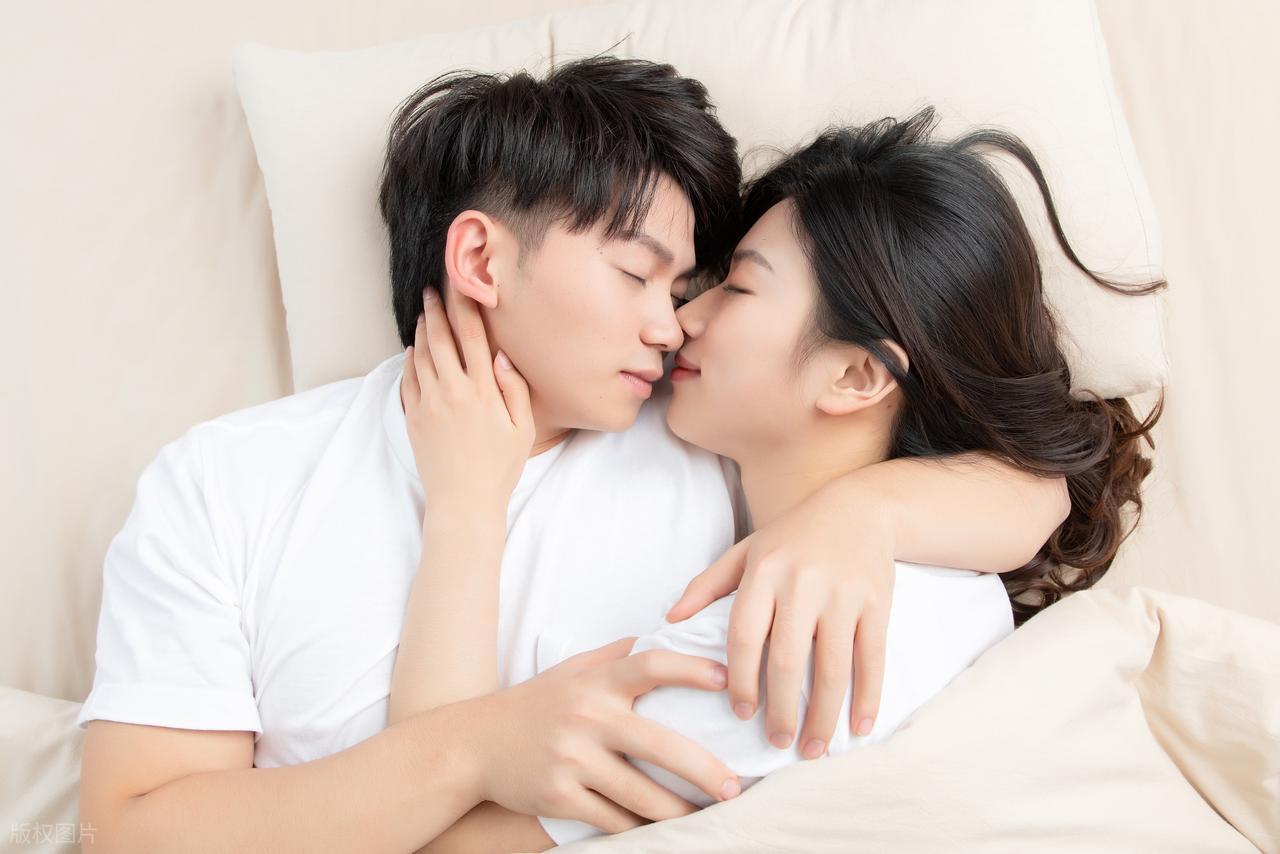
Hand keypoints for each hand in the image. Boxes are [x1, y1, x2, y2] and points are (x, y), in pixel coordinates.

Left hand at [401, 286, 533, 513]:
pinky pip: (408, 379)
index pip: (472, 336)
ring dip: (421, 331)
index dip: (465, 307)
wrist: (463, 503)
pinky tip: (414, 351)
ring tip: (423, 314)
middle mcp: (452, 392)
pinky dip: (409, 360)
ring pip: (421, 356)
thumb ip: (514, 388)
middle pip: (440, 339)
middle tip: (432, 291)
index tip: (461, 286)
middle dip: (436, 310)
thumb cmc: (499, 469)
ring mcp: (428, 404)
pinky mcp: (413, 418)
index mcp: (482, 391)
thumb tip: (500, 356)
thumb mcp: (523, 429)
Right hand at [466, 638, 741, 833]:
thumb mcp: (573, 669)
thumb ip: (617, 655)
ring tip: (709, 816)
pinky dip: (640, 828)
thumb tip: (666, 632)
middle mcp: (586, 718)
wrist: (473, 744)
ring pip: (640, 794)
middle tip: (736, 786)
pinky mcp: (559, 797)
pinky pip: (612, 819)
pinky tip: (663, 832)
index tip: (726, 680)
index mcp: (596, 682)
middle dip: (705, 770)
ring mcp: (572, 760)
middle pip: (659, 745)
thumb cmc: (536, 704)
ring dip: (680, 810)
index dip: (690, 670)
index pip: (650, 666)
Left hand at [664, 482, 892, 759]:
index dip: (740, 679)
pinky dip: (867, 699)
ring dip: (823, 716)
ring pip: (832, 668)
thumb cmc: (792, 536)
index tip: (740, 712)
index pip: (745, 636)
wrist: (858, 507)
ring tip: (812, 748)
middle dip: (781, 710)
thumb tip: (669, 619)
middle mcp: (803, 583)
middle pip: (788, 661)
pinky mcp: (877, 603)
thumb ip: (707, 584)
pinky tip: (858, 728)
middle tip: (776, 742)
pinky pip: (872, 660)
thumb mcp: (745, 551)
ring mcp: (843, 594)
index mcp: (764, 572)